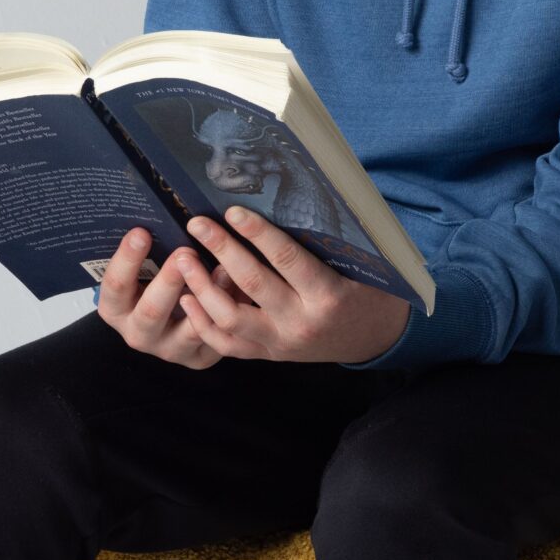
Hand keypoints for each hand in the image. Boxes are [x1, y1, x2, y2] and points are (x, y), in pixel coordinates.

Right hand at [95, 227, 248, 367]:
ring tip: (221, 268)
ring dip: (207, 297)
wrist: (169, 323)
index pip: (115, 287)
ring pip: (190, 329)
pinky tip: (240, 287)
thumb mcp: (141, 269)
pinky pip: (215, 338)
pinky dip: (229, 310)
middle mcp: (138, 334)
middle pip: (151, 312)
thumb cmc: (151, 283)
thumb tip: (159, 210)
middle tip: (185, 253)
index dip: (127, 260)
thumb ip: (146, 250)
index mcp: (115, 310)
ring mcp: (169, 350)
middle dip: (169, 281)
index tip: (141, 231)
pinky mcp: (198, 359)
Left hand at [170, 207, 412, 363]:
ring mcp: (282, 344)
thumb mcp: (357, 264)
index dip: (257, 233)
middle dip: (221, 250)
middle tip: (197, 224)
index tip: (232, 211)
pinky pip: (227, 346)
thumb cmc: (366, 289)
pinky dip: (202, 323)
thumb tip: (279, 203)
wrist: (376, 338)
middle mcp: (301, 322)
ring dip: (201, 287)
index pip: (286, 259)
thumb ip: (320, 244)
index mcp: (327, 295)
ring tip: (183, 259)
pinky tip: (186, 298)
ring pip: (230, 318)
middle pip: (252, 284)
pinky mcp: (269, 356)